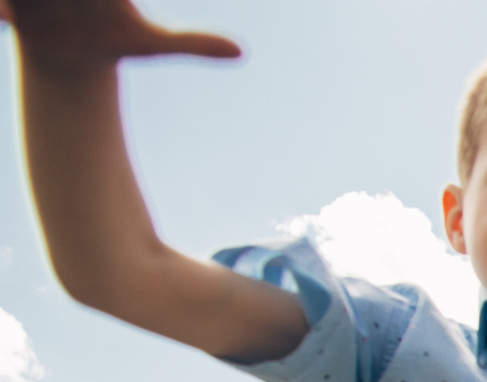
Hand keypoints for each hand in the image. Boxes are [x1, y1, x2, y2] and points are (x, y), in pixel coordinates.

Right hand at [0, 0, 240, 63]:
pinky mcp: (12, 2)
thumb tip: (242, 53)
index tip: (115, 1)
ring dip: (22, 3)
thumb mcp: (149, 44)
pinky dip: (4, 10)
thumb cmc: (112, 39)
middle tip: (67, 4)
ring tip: (20, 12)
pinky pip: (4, 6)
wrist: (66, 49)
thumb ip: (192, 43)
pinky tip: (7, 17)